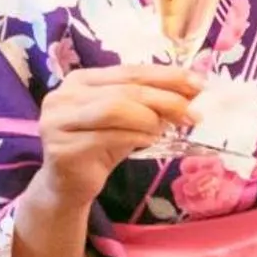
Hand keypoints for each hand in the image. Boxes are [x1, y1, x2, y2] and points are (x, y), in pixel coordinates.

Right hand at [31, 65, 201, 205]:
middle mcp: (64, 95)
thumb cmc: (101, 146)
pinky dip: (135, 137)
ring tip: (166, 129)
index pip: (131, 71)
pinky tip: (149, 142)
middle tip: (192, 114)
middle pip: (125, 90)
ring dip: (149, 118)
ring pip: (114, 109)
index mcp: (82, 79)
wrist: (68, 185)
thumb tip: (194, 90)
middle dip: (165, 100)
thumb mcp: (128, 119)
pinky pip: (107, 137)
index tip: (199, 85)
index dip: (167, 76)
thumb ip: (151, 102)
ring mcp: (57, 121)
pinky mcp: (60, 148)